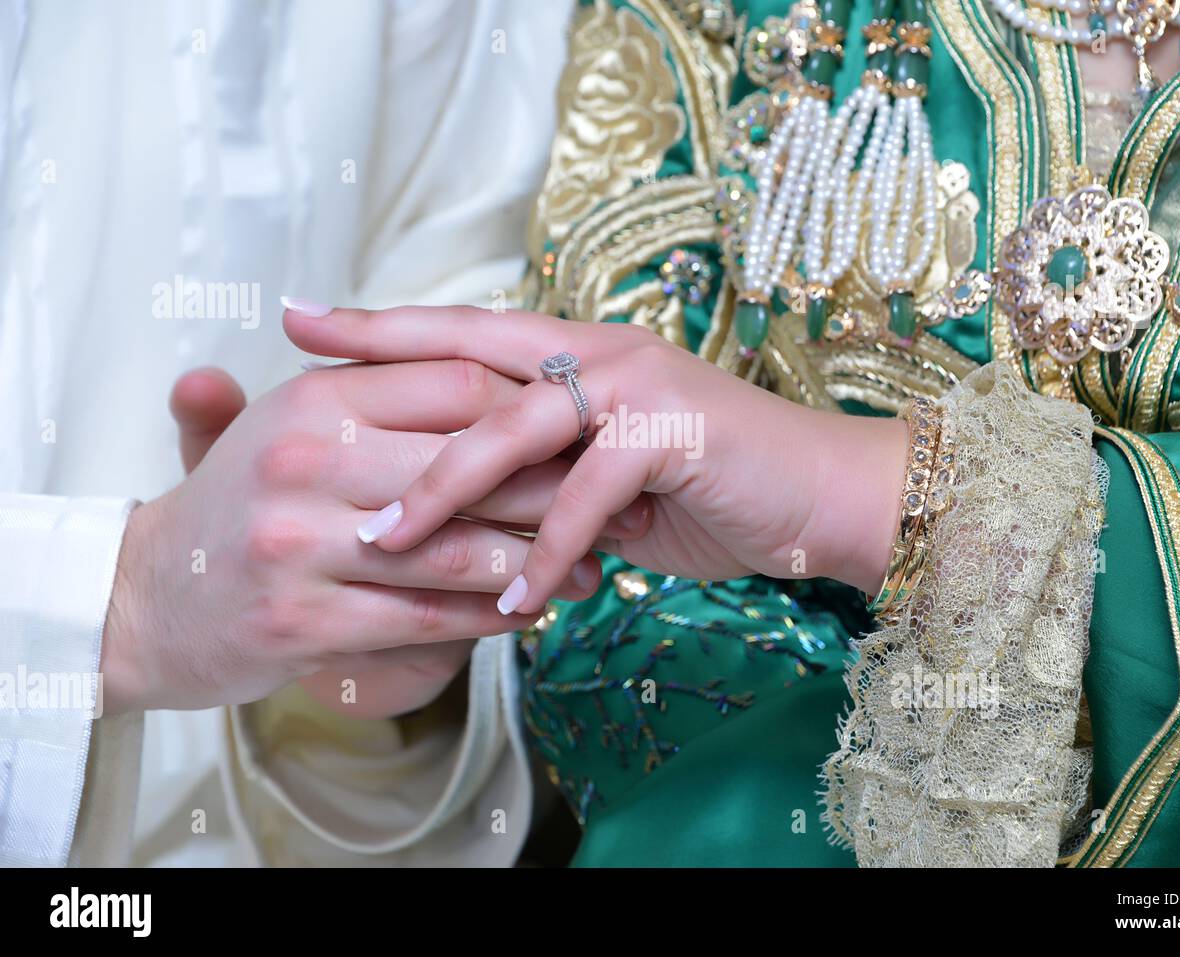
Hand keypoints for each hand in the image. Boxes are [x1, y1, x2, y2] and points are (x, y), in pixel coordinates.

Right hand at [102, 357, 647, 715]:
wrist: (144, 603)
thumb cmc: (235, 504)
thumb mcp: (277, 425)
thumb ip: (349, 376)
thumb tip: (455, 336)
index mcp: (311, 401)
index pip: (454, 382)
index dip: (533, 408)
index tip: (586, 429)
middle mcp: (305, 463)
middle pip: (471, 463)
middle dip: (556, 488)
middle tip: (616, 504)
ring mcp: (302, 545)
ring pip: (458, 549)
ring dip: (539, 562)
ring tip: (592, 567)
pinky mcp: (305, 620)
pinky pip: (429, 619)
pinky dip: (492, 617)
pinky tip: (532, 611)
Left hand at [283, 304, 908, 617]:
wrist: (819, 495)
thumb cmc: (712, 487)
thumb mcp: (610, 482)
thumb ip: (546, 481)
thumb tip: (481, 517)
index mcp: (575, 355)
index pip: (462, 334)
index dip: (383, 325)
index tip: (304, 318)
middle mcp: (596, 354)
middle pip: (468, 349)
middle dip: (378, 350)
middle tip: (297, 355)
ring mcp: (635, 386)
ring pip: (512, 429)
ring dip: (444, 490)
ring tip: (384, 541)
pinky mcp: (671, 435)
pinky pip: (584, 501)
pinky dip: (545, 556)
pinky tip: (515, 605)